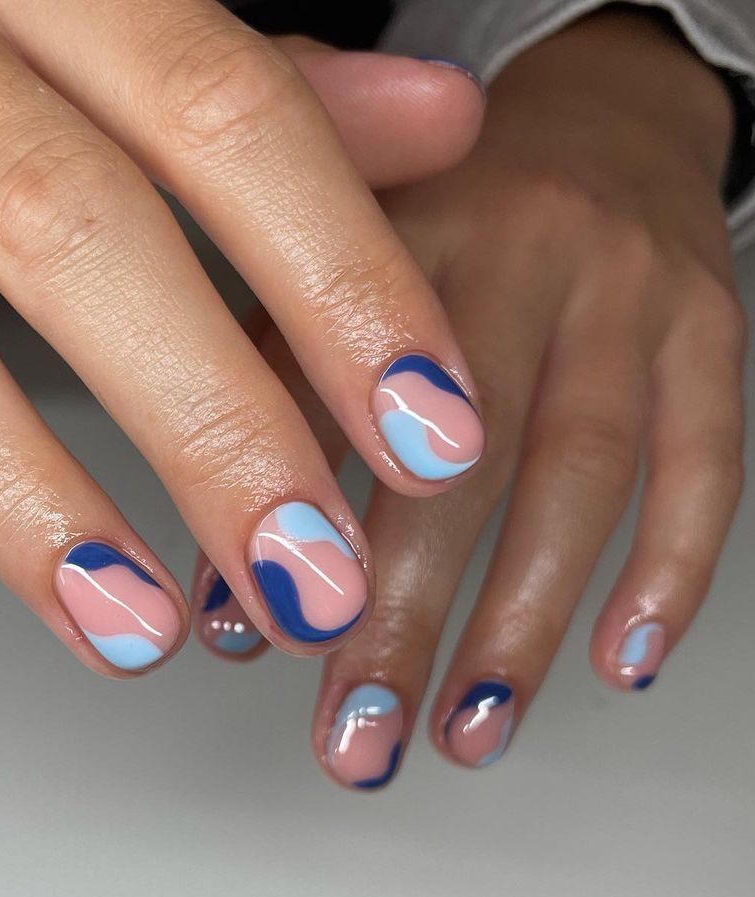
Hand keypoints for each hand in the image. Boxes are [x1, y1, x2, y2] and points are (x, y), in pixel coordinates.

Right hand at [0, 0, 484, 690]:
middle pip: (68, 228)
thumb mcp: (138, 46)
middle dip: (207, 425)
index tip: (432, 440)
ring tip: (133, 637)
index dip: (342, 282)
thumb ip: (279, 101)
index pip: (227, 117)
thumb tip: (441, 124)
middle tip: (307, 579)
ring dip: (15, 498)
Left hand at [194, 11, 745, 786]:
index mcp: (392, 226)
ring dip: (520, 624)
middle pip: (454, 454)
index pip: (322, 385)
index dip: (281, 517)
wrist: (598, 121)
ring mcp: (624, 292)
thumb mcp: (336, 261)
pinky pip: (708, 459)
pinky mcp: (710, 330)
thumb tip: (233, 591)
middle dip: (402, 615)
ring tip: (465, 730)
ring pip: (579, 475)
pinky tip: (618, 662)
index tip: (250, 633)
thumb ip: (277, 394)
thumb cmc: (448, 220)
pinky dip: (668, 571)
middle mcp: (516, 246)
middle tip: (357, 731)